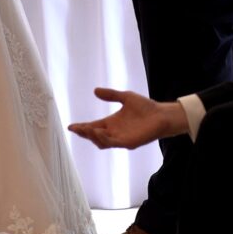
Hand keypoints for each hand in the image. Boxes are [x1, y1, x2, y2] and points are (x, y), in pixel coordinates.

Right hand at [68, 88, 188, 149]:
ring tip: (87, 129)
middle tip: (76, 129)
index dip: (81, 127)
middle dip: (84, 133)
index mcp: (111, 123)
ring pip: (102, 142)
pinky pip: (114, 143)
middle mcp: (114, 132)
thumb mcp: (125, 97)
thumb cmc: (146, 107)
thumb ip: (111, 95)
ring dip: (93, 137)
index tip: (70, 126)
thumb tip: (95, 90)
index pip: (93, 126)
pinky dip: (105, 139)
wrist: (162, 115)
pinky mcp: (129, 143)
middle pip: (94, 136)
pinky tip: (99, 132)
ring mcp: (121, 139)